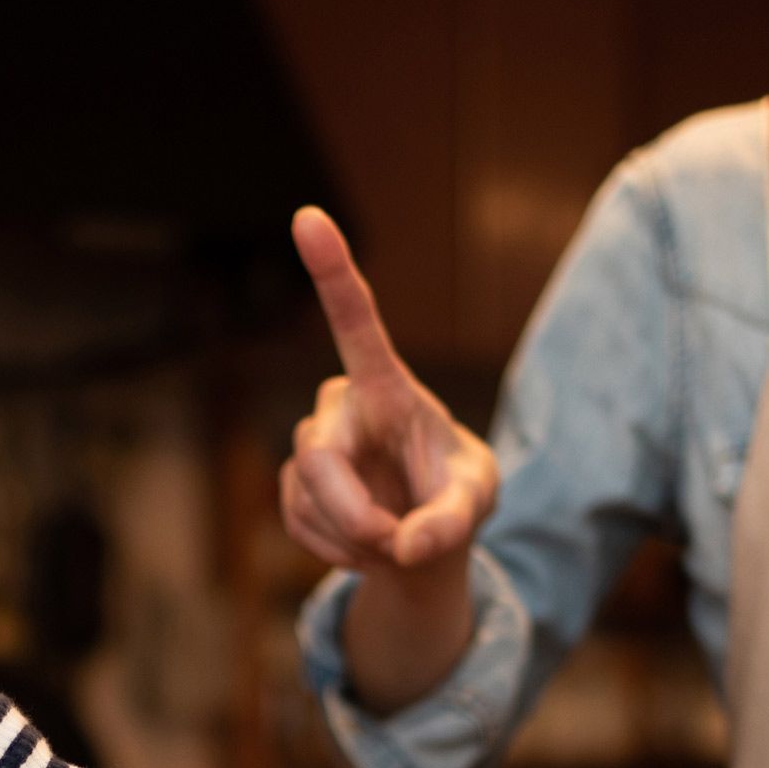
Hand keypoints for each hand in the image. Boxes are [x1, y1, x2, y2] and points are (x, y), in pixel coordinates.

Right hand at [281, 206, 498, 590]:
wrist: (423, 534)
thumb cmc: (455, 495)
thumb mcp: (475, 503)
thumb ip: (451, 523)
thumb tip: (408, 548)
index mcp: (388, 385)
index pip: (356, 322)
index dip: (332, 271)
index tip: (308, 217)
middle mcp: (341, 404)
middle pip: (319, 456)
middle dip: (353, 513)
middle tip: (394, 545)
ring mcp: (312, 443)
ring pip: (308, 495)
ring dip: (354, 537)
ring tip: (394, 542)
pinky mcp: (293, 482)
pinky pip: (298, 521)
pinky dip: (335, 551)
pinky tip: (364, 548)